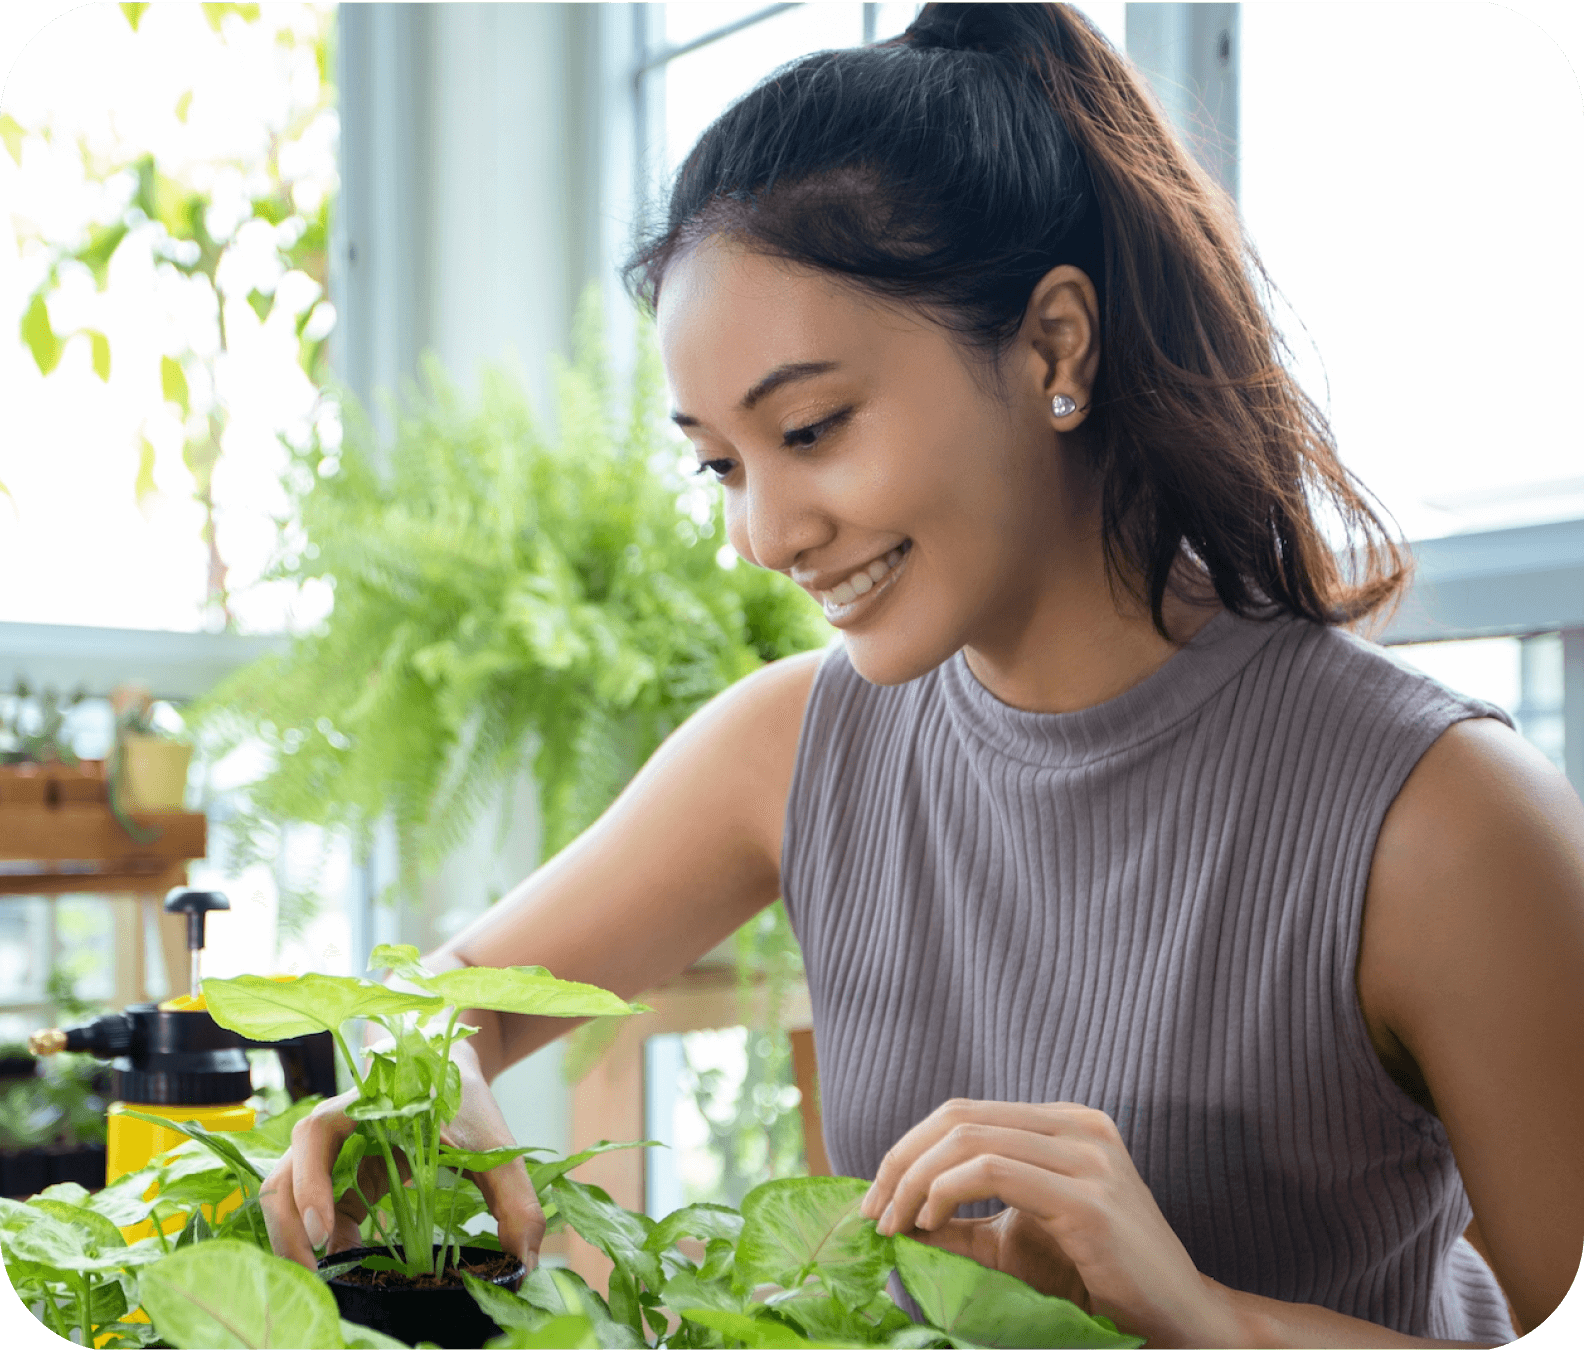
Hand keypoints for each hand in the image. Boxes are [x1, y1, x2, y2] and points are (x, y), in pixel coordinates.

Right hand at [259, 1059, 544, 1274]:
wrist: (452, 1073)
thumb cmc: (467, 1102)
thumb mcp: (495, 1147)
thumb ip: (516, 1200)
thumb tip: (524, 1260)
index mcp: (363, 1106)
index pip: (314, 1137)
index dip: (311, 1184)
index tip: (328, 1233)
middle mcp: (333, 1131)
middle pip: (283, 1177)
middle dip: (290, 1230)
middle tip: (318, 1276)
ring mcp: (329, 1157)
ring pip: (286, 1198)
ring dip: (295, 1240)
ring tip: (328, 1279)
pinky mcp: (335, 1178)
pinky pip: (310, 1212)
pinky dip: (320, 1242)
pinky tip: (348, 1264)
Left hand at [858, 1099, 1244, 1349]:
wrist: (1180, 1317)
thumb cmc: (1097, 1280)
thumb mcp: (1017, 1240)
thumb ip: (963, 1219)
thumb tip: (895, 1212)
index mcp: (1065, 1123)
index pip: (965, 1112)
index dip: (908, 1148)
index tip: (877, 1196)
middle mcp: (1079, 1125)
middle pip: (959, 1116)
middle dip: (902, 1161)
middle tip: (874, 1211)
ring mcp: (1089, 1156)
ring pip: (968, 1138)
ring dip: (915, 1180)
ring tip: (897, 1223)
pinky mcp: (1089, 1199)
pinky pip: (993, 1170)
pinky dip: (945, 1191)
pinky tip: (930, 1224)